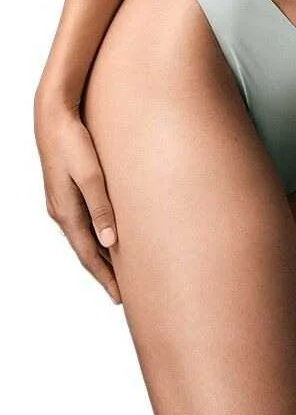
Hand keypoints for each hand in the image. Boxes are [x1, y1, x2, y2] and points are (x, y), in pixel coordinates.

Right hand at [33, 87, 121, 304]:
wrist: (53, 117)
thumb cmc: (74, 142)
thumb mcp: (91, 175)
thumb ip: (102, 207)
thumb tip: (110, 241)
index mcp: (67, 213)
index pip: (88, 255)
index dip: (105, 277)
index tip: (120, 297)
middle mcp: (62, 212)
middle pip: (85, 251)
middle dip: (104, 272)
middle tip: (123, 292)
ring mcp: (61, 203)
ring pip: (84, 237)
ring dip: (100, 254)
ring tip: (118, 269)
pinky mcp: (65, 191)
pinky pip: (82, 222)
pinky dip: (95, 235)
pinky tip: (106, 235)